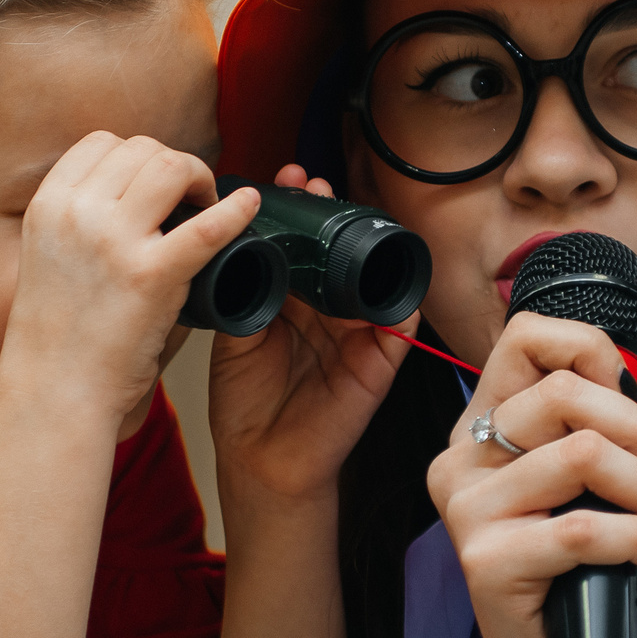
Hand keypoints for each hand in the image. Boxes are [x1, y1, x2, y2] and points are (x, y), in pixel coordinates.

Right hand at [0, 132, 258, 431]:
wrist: (53, 394)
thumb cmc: (58, 338)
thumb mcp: (49, 258)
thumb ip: (82, 222)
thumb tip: (136, 196)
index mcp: (48, 205)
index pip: (100, 143)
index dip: (136, 156)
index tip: (154, 184)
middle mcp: (76, 213)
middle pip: (142, 148)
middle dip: (175, 166)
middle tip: (191, 198)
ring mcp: (112, 241)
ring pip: (173, 167)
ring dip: (200, 180)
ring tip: (208, 207)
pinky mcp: (150, 276)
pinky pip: (207, 227)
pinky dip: (235, 211)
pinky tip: (249, 207)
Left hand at [206, 165, 411, 504]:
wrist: (261, 459)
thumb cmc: (245, 402)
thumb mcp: (235, 335)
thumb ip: (246, 293)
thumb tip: (245, 245)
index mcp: (292, 301)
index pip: (303, 245)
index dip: (299, 211)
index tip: (287, 179)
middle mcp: (327, 312)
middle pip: (341, 251)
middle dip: (331, 213)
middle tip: (314, 184)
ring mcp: (356, 334)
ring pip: (372, 277)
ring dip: (366, 243)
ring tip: (345, 214)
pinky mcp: (379, 362)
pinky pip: (401, 325)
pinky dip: (400, 300)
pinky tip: (387, 274)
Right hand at [435, 318, 636, 637]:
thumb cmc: (589, 573)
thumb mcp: (630, 488)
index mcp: (485, 424)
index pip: (526, 336)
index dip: (594, 353)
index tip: (629, 406)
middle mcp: (462, 456)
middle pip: (566, 394)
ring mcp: (466, 507)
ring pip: (585, 454)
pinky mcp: (484, 559)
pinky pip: (585, 528)